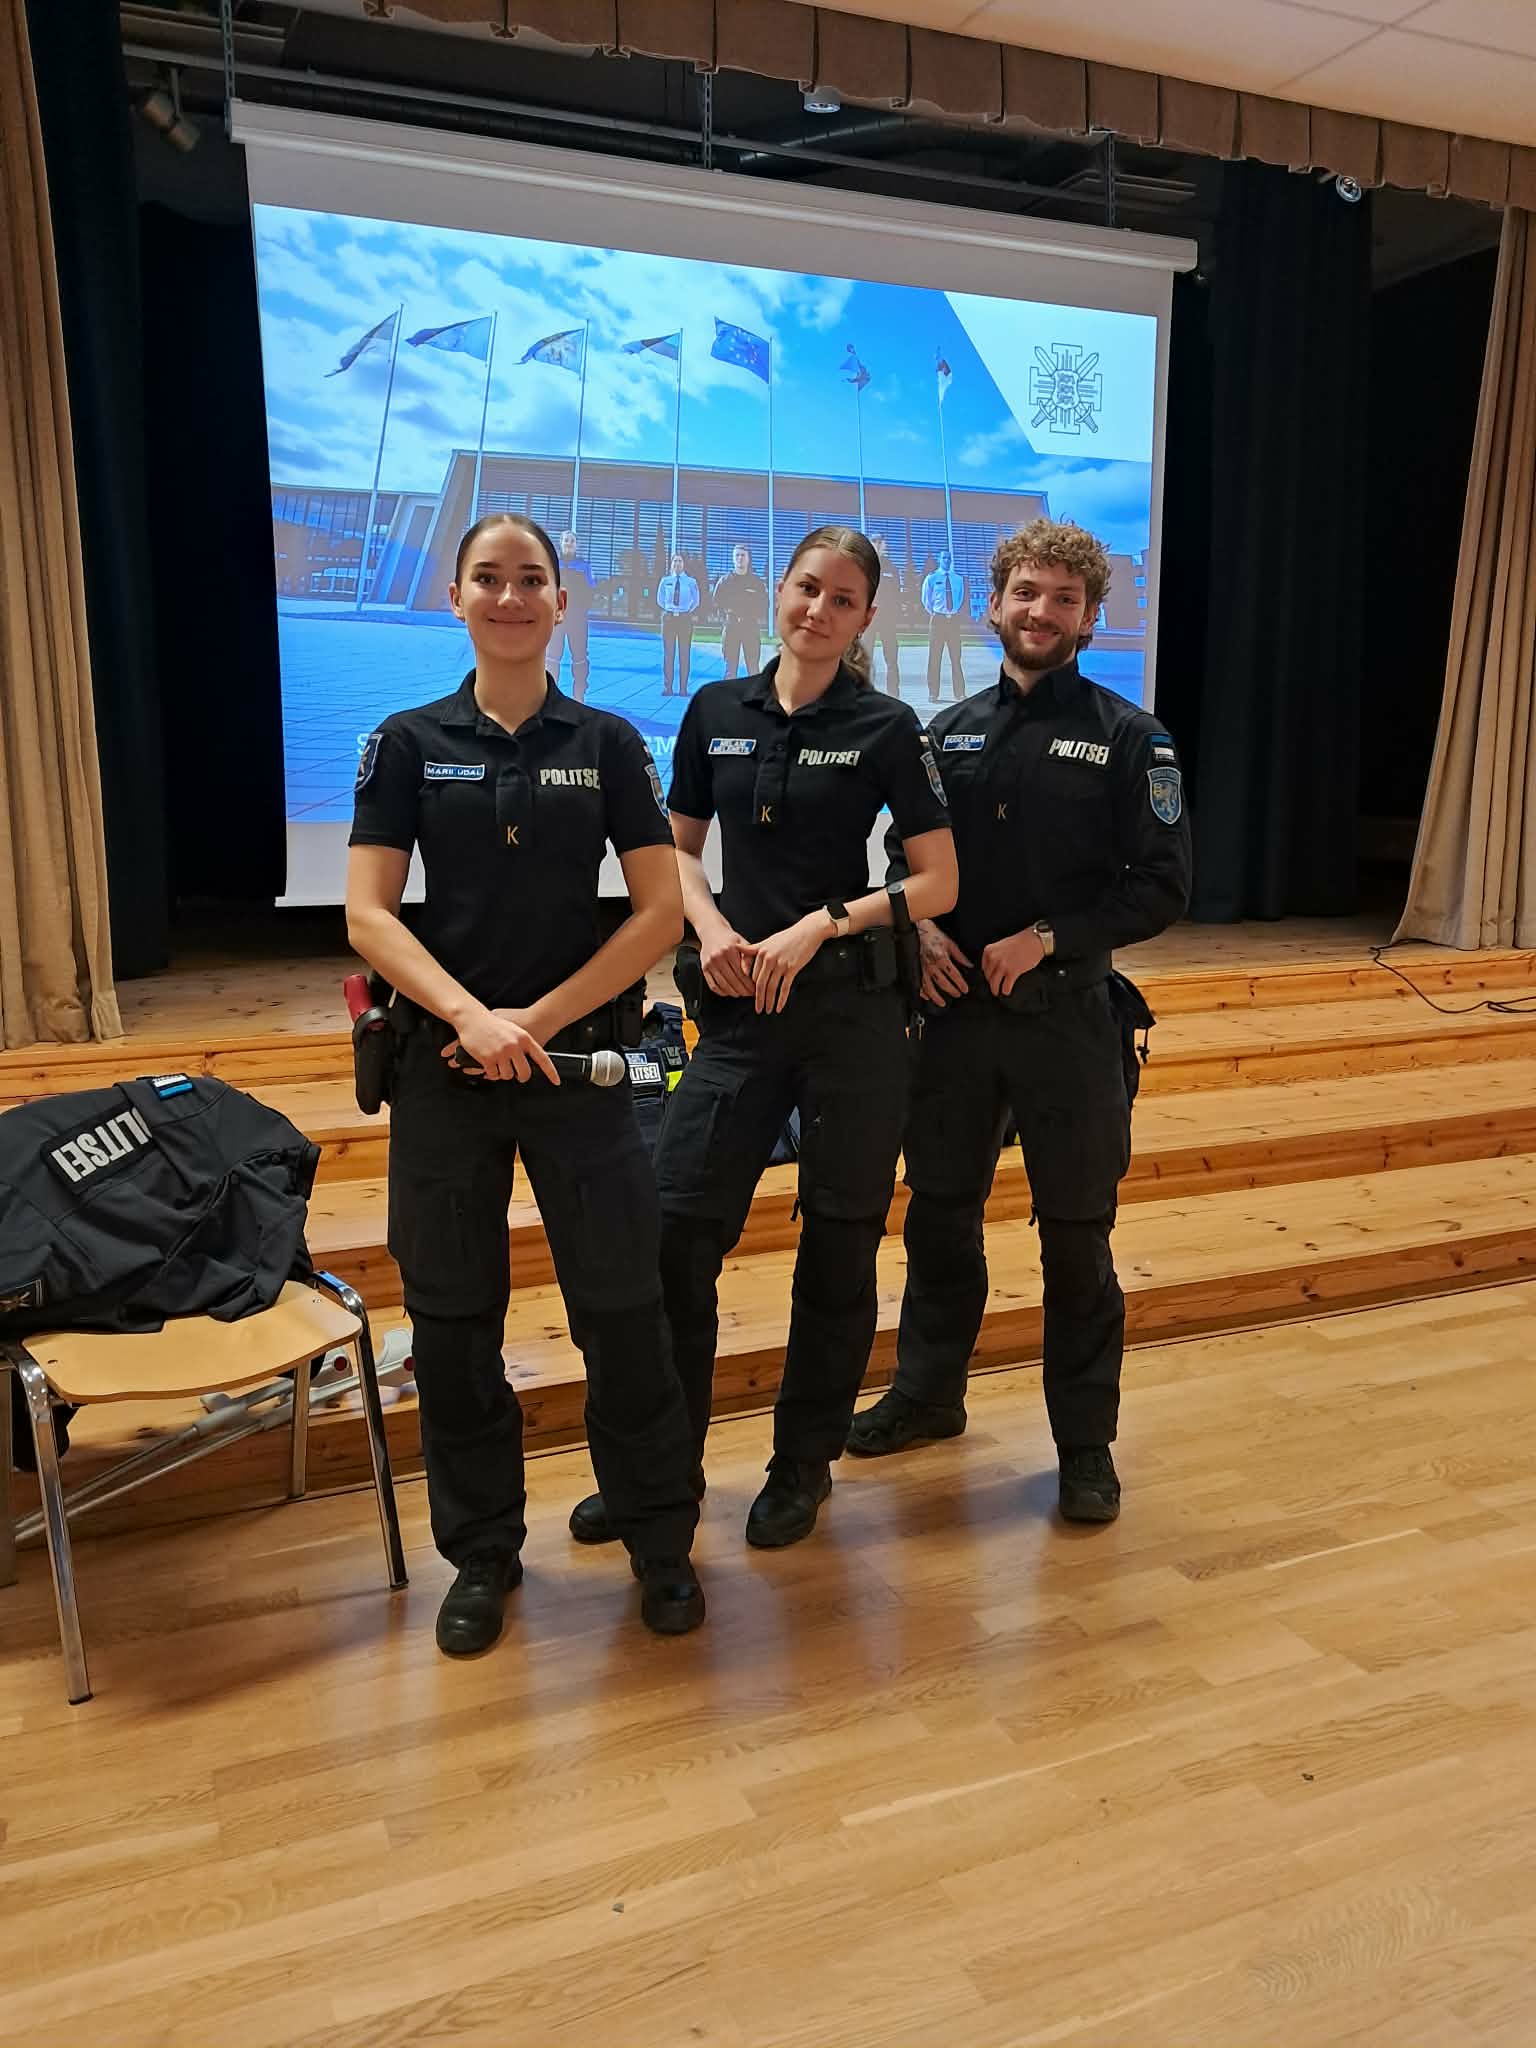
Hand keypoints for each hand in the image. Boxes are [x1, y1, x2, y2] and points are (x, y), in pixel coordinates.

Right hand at [442, 1005, 559, 1083]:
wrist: (472, 1016)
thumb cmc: (491, 1022)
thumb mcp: (513, 1029)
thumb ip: (521, 1043)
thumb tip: (526, 1058)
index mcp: (524, 1038)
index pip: (542, 1058)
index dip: (551, 1072)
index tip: (556, 1082)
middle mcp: (514, 1046)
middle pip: (524, 1073)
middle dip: (520, 1077)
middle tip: (516, 1075)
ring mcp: (501, 1052)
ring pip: (507, 1075)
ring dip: (502, 1073)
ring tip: (498, 1063)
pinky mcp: (488, 1058)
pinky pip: (493, 1074)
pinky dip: (490, 1073)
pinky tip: (488, 1064)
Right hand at [698, 920, 755, 998]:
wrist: (712, 931)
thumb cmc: (730, 938)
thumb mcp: (743, 943)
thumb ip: (748, 958)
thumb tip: (748, 973)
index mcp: (730, 950)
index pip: (741, 973)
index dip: (749, 984)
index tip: (755, 989)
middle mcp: (718, 957)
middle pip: (733, 981)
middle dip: (743, 990)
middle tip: (750, 994)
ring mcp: (710, 964)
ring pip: (723, 985)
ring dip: (733, 993)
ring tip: (741, 994)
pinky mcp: (704, 968)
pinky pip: (713, 985)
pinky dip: (722, 992)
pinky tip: (729, 992)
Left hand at [744, 913, 827, 1014]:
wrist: (808, 931)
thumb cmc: (788, 936)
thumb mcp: (768, 941)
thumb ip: (753, 948)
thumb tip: (737, 948)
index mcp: (761, 952)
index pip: (752, 975)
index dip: (751, 988)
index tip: (752, 997)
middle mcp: (769, 958)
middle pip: (760, 983)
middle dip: (758, 998)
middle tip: (758, 1009)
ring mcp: (780, 964)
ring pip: (771, 987)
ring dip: (768, 1002)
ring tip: (767, 1011)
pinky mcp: (792, 968)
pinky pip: (784, 988)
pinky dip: (781, 1000)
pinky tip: (779, 1008)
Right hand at [917, 920, 971, 1007]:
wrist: (920, 931)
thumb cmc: (934, 936)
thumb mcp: (950, 944)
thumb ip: (960, 956)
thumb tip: (969, 965)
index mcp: (941, 958)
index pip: (953, 974)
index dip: (960, 983)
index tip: (965, 989)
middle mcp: (931, 965)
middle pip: (942, 983)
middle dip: (951, 990)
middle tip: (957, 994)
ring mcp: (922, 968)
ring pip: (929, 987)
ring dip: (936, 997)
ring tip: (942, 1002)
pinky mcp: (916, 969)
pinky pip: (918, 984)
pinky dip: (922, 992)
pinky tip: (927, 997)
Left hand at [981, 929, 1045, 998]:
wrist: (1033, 940)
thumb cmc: (1020, 942)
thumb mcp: (1001, 945)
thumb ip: (995, 955)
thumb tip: (992, 969)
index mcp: (989, 951)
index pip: (983, 968)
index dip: (988, 975)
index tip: (991, 978)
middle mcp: (993, 958)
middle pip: (988, 977)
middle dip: (991, 983)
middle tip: (994, 986)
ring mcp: (1002, 966)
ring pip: (994, 984)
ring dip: (995, 990)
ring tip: (997, 992)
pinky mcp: (1012, 972)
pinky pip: (1005, 987)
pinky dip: (1005, 991)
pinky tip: (1006, 992)